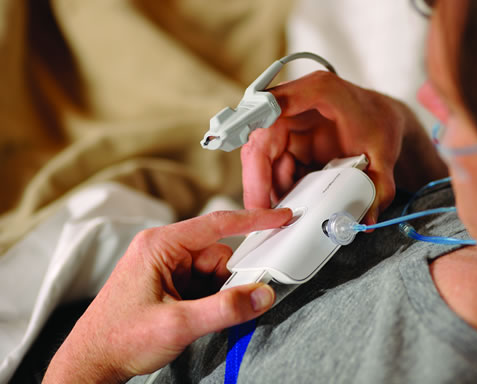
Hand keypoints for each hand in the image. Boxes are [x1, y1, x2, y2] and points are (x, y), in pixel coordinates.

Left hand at [43, 208, 291, 383]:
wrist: (92, 363)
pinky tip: (193, 318)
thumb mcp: (177, 325)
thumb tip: (261, 294)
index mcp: (160, 245)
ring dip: (217, 295)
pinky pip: (203, 284)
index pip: (217, 224)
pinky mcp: (168, 284)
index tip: (280, 217)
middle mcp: (163, 250)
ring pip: (213, 272)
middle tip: (227, 306)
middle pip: (218, 255)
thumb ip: (224, 309)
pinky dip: (209, 301)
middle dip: (228, 282)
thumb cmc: (119, 339)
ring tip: (196, 319)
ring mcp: (165, 267)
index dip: (254, 220)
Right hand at [241, 71, 438, 224]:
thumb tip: (368, 220)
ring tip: (281, 216)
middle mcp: (295, 102)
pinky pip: (271, 166)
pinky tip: (288, 205)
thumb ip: (379, 185)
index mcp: (319, 91)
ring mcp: (287, 122)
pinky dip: (276, 188)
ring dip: (266, 188)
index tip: (255, 169)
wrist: (381, 117)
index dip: (258, 140)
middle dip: (256, 180)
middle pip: (260, 140)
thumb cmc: (380, 122)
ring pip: (260, 158)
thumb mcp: (384, 153)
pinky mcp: (286, 140)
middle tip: (262, 212)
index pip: (274, 107)